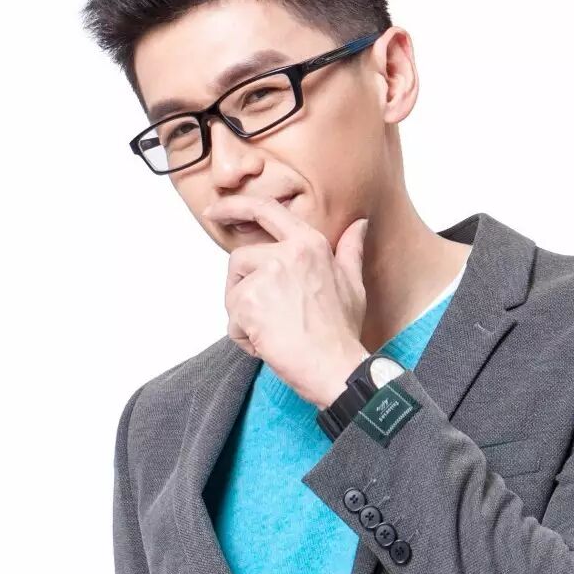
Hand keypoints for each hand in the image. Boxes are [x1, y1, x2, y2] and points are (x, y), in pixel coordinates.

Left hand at [206, 193, 371, 406]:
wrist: (335, 367)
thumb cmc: (342, 332)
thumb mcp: (352, 283)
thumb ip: (350, 250)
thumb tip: (359, 225)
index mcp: (309, 243)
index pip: (265, 210)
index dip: (234, 207)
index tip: (214, 211)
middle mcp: (287, 253)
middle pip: (241, 259)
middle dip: (244, 288)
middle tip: (263, 316)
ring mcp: (266, 275)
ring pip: (234, 290)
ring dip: (244, 315)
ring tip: (271, 332)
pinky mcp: (249, 301)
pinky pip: (232, 318)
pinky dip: (244, 336)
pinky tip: (267, 344)